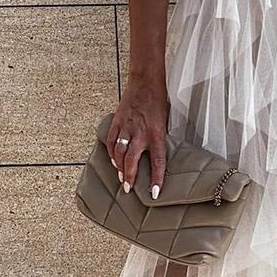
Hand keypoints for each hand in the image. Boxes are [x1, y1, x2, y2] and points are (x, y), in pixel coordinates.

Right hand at [105, 82, 168, 199]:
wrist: (145, 82)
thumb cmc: (157, 102)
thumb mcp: (164, 123)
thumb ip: (158, 140)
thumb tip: (154, 156)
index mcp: (156, 134)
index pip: (157, 162)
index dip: (156, 179)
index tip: (154, 193)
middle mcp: (140, 133)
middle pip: (132, 161)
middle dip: (130, 177)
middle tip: (128, 188)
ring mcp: (126, 127)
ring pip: (119, 153)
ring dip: (119, 168)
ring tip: (121, 177)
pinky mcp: (117, 122)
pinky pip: (111, 142)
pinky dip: (112, 153)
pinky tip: (114, 161)